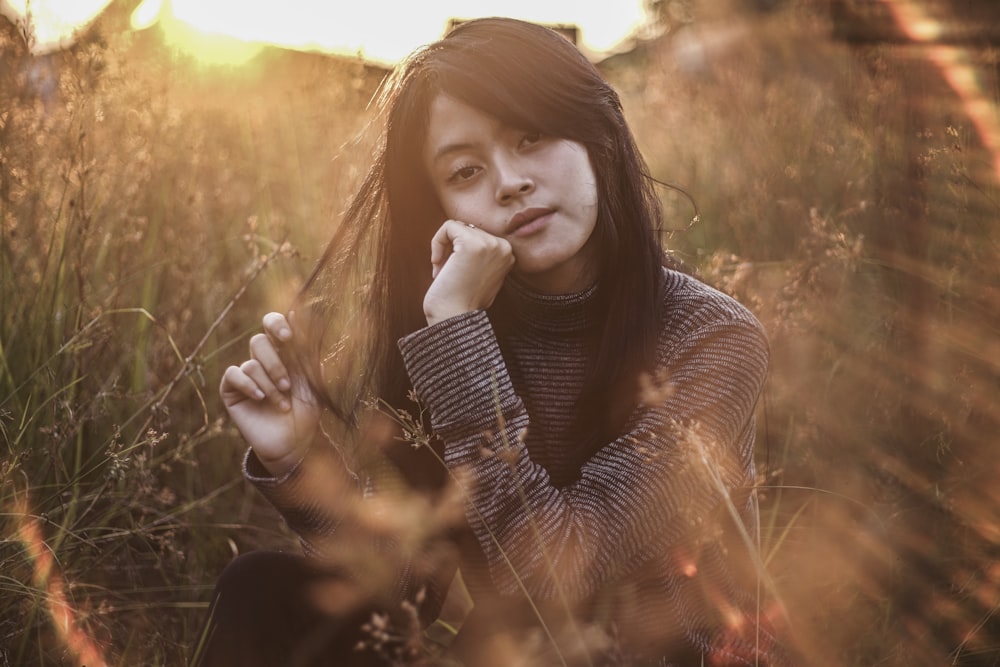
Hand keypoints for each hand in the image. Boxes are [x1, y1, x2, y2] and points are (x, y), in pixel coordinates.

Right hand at [219, 312, 321, 475]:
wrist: (295, 442)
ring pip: (251, 363)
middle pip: (259, 341)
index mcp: (284, 352)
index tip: (288, 337)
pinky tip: (260, 399)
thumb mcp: (313, 380)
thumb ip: (307, 350)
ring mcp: (246, 374)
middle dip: (276, 364)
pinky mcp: (231, 390)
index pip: (273, 324)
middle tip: (288, 385)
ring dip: (269, 384)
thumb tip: (297, 313)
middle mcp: (263, 360)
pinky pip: (234, 374)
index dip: (277, 324)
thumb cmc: (307, 411)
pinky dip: (249, 385)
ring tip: (282, 403)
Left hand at [423, 220, 514, 325]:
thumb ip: (481, 254)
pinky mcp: (471, 243)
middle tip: (447, 275)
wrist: (454, 318)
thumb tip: (464, 232)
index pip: (478, 235)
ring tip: (443, 271)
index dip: (460, 252)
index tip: (455, 274)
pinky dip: (436, 242)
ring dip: (444, 249)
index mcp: (508, 254)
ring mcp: (489, 244)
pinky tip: (437, 265)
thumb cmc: (462, 301)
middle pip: (468, 229)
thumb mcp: (480, 274)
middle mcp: (504, 247)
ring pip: (457, 227)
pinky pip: (448, 227)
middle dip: (451, 250)